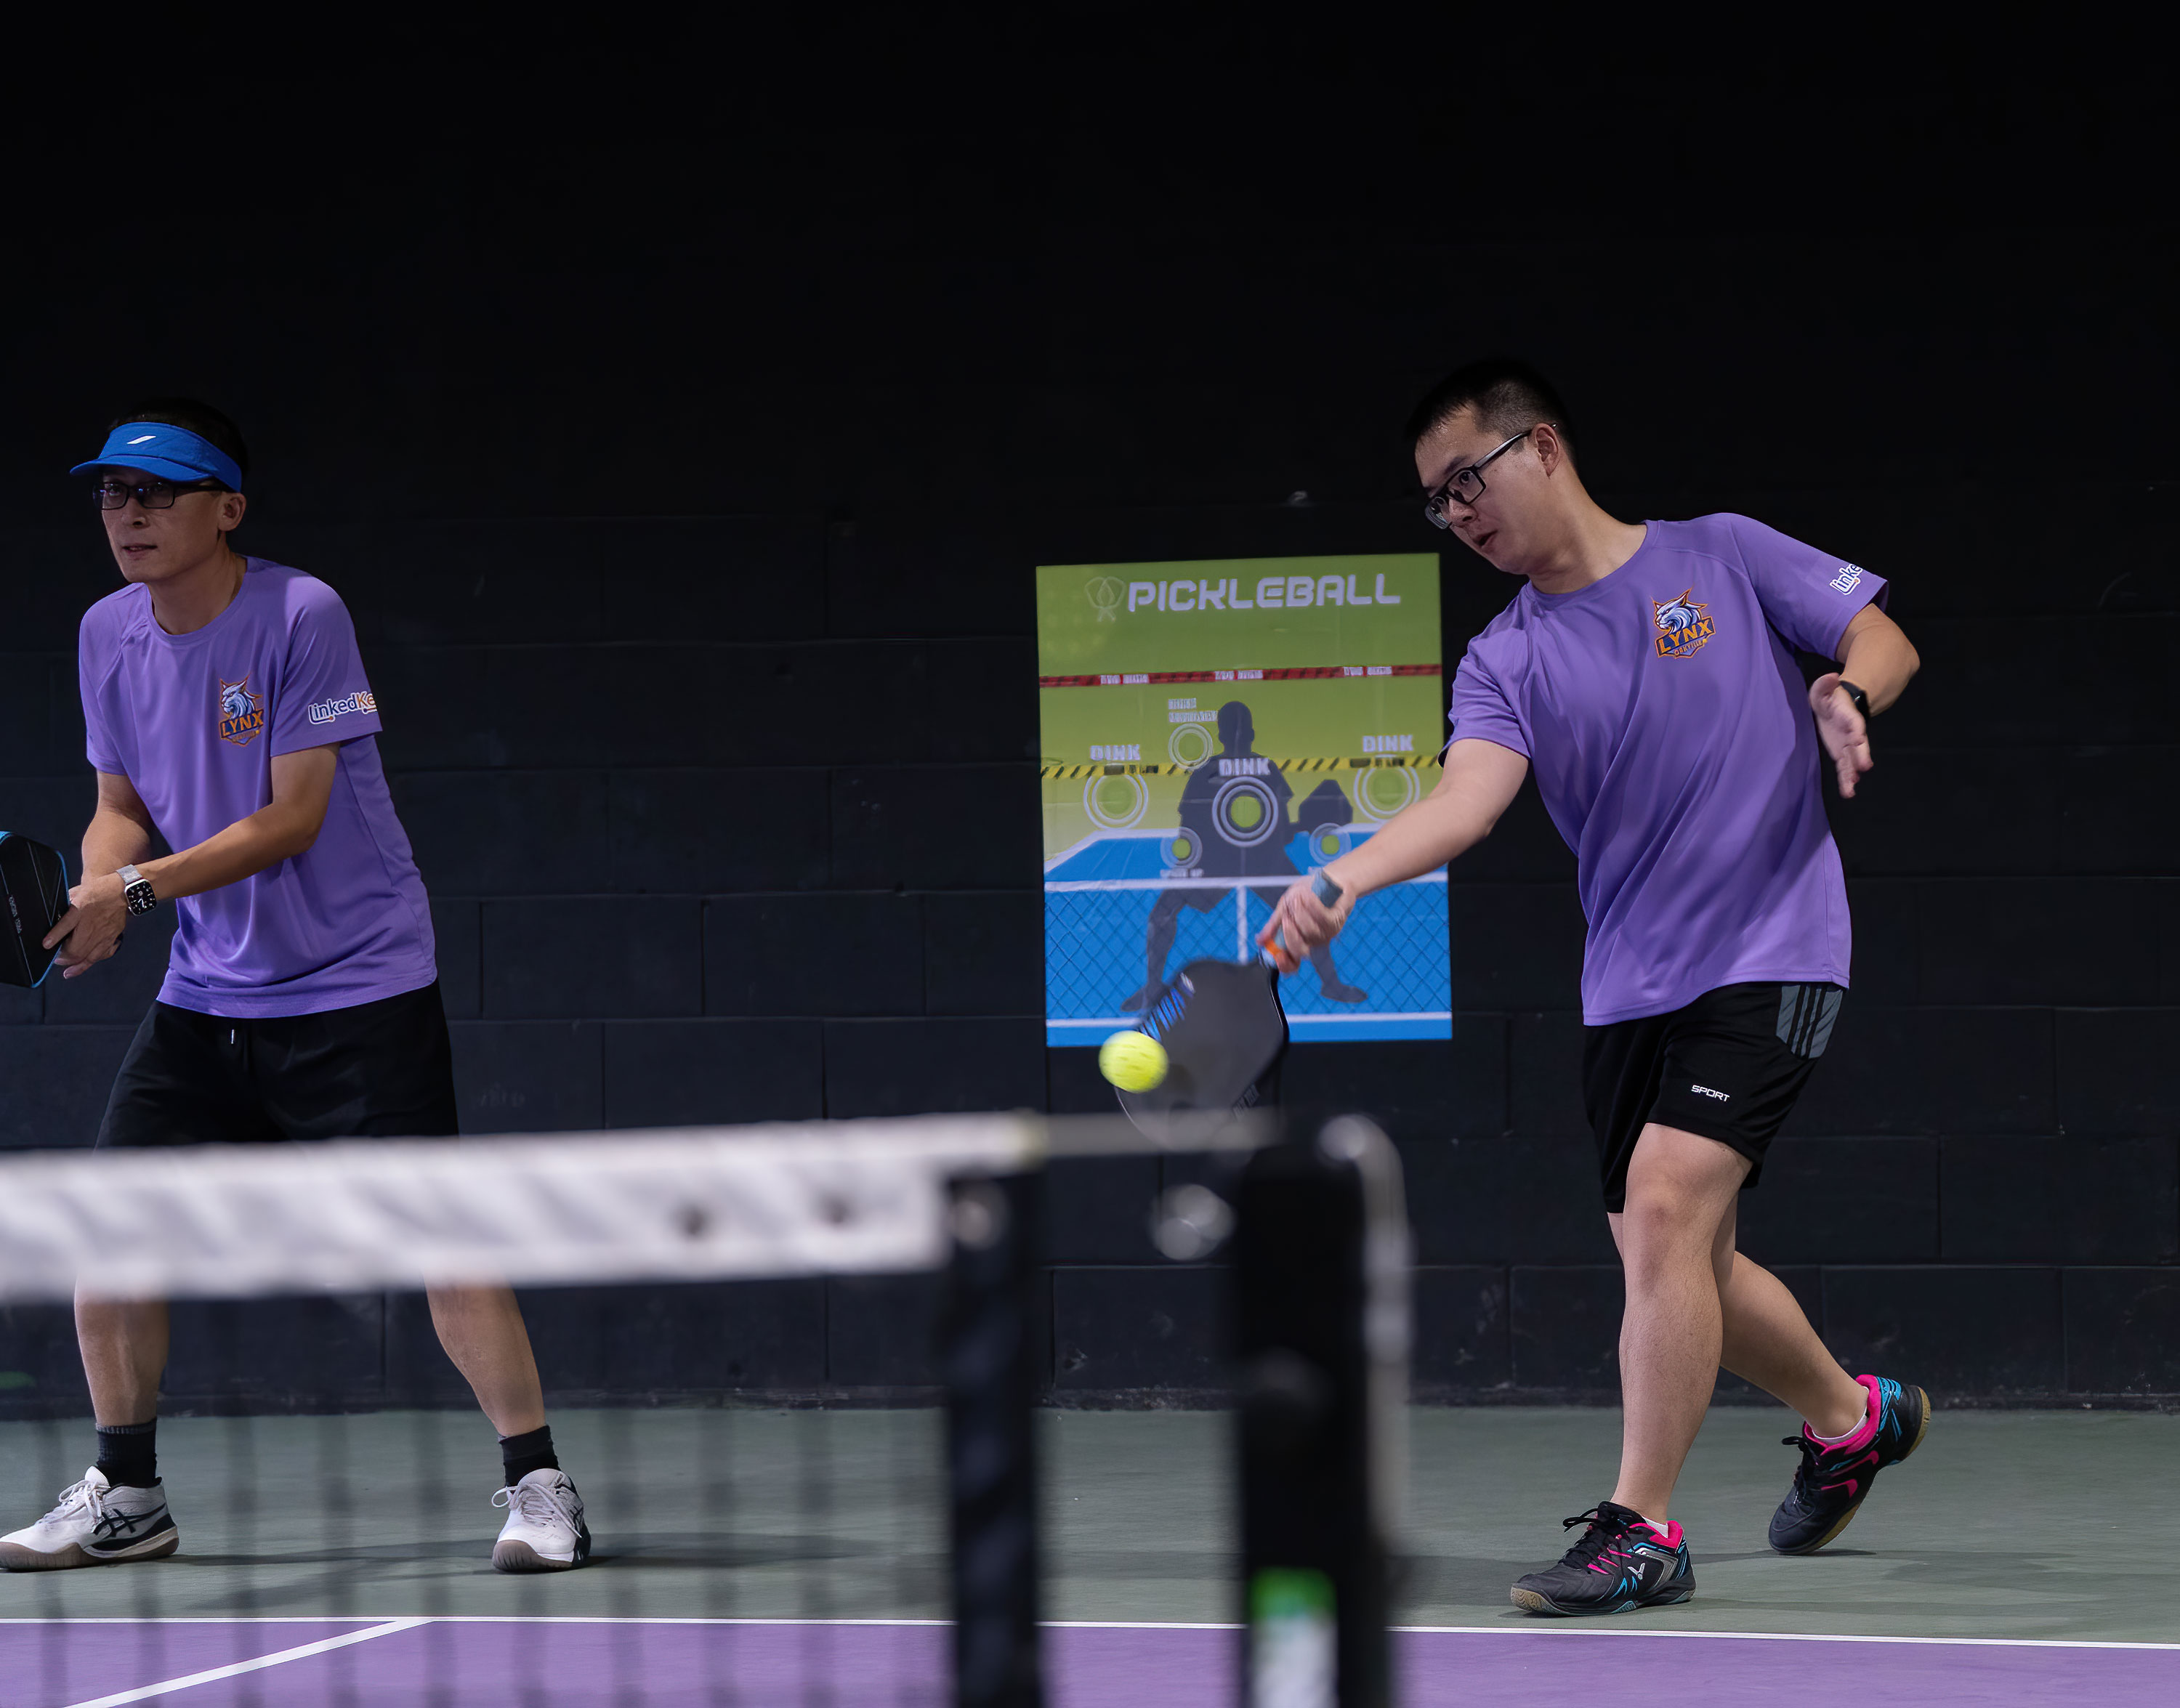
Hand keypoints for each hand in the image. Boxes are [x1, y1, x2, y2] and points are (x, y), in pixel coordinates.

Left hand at [46, 873, 127, 977]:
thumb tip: (55, 915)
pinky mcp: (112, 937)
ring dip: (77, 966)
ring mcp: (104, 934)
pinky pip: (103, 953)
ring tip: (69, 972)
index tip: (45, 946)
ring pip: (90, 956)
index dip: (54, 938)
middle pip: (77, 950)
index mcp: (82, 912)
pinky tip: (88, 963)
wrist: (122, 891)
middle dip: (64, 958)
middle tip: (56, 959)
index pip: (65, 927)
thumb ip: (66, 906)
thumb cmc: (100, 890)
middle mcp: (93, 927)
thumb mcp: (77, 893)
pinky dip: (94, 960)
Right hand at [1256, 872, 1349, 972]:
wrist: (1330, 878)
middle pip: (1300, 951)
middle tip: (1286, 917)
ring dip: (1301, 912)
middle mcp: (1312, 940)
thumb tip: (1260, 941)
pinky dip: (1312, 906)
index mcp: (1298, 939)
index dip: (1284, 964)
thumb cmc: (1307, 892)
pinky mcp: (1336, 922)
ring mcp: (1325, 933)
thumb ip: (1274, 924)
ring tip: (1298, 897)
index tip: (1277, 956)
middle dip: (1290, 934)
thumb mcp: (1285, 906)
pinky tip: (1307, 896)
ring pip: (1309, 931)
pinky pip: (1322, 918)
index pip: (1292, 962)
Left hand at [1809, 672, 1872, 797]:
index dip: (1857, 730)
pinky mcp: (1842, 754)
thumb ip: (1825, 684)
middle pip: (1858, 745)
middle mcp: (1852, 733)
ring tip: (1851, 788)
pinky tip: (1848, 791)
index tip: (1860, 739)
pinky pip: (1845, 768)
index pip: (1854, 723)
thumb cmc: (1830, 699)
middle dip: (1861, 755)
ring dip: (1852, 774)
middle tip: (1865, 766)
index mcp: (1848, 716)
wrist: (1835, 709)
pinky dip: (1846, 779)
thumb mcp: (1823, 689)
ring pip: (1852, 761)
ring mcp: (1848, 745)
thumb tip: (1832, 677)